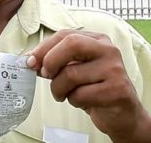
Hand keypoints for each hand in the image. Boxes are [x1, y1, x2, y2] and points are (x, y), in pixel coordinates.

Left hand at [27, 29, 150, 142]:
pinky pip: (81, 94)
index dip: (43, 48)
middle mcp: (108, 50)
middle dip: (51, 61)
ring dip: (59, 89)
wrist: (122, 115)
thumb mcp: (74, 69)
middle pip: (71, 44)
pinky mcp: (118, 90)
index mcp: (97, 40)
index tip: (29, 62)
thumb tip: (28, 60)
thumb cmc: (94, 88)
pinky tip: (82, 102)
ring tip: (65, 94)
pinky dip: (74, 101)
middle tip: (45, 75)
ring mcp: (115, 69)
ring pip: (71, 74)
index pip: (65, 35)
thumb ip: (54, 60)